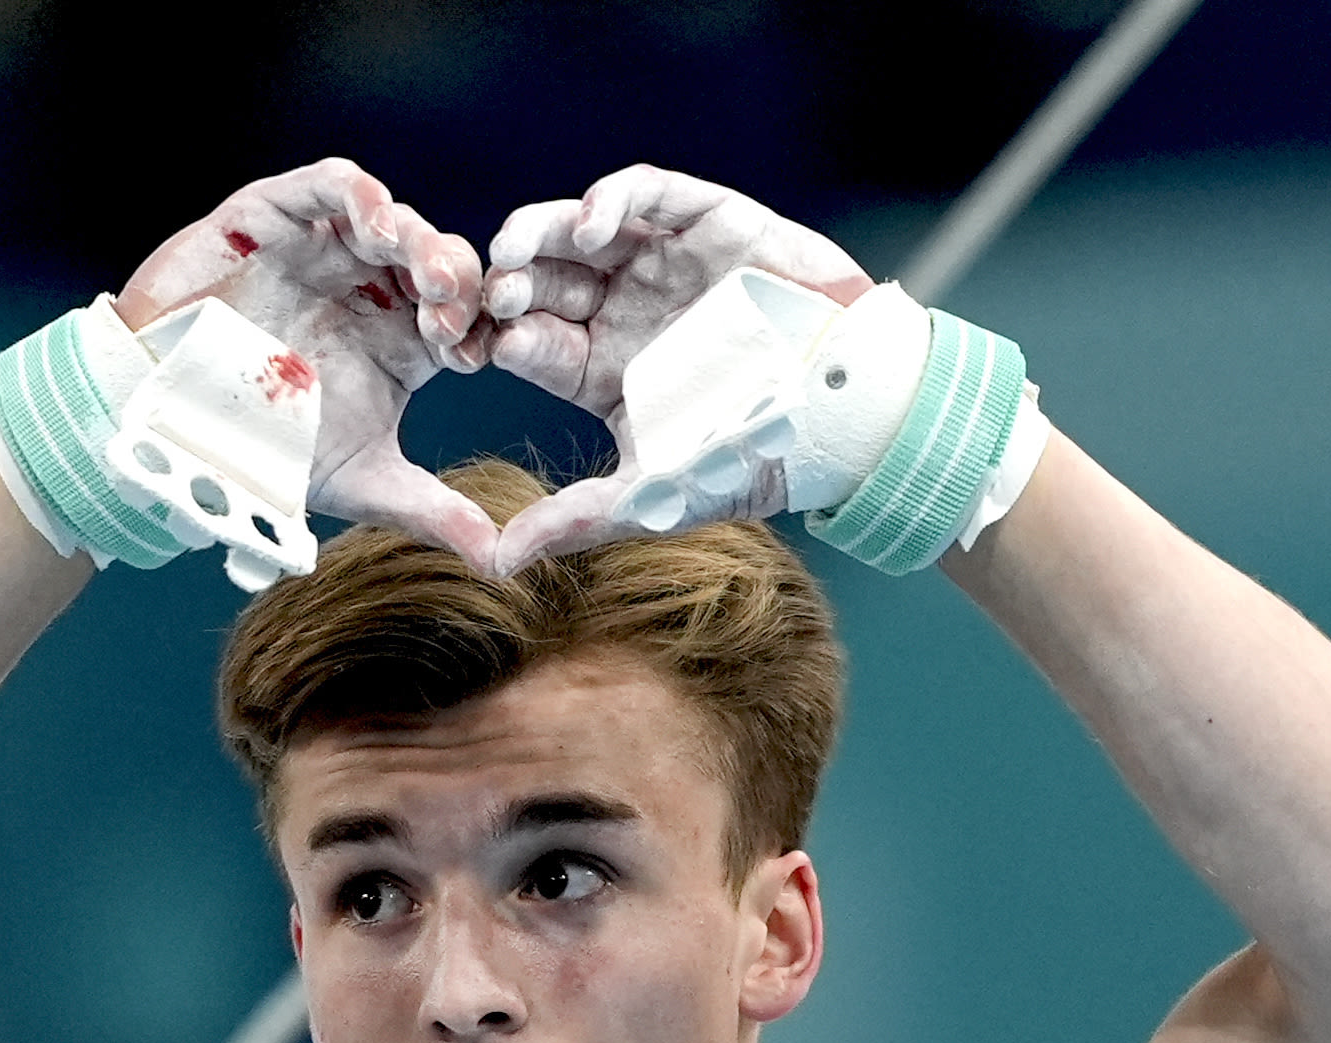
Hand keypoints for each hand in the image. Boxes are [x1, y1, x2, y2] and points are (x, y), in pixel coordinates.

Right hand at [116, 159, 497, 569]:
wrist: (162, 423)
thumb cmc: (256, 446)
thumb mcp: (357, 481)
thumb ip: (429, 510)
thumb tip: (501, 561)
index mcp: (401, 341)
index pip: (463, 317)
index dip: (478, 329)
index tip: (473, 358)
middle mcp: (372, 289)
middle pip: (438, 262)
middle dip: (458, 283)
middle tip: (454, 314)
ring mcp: (327, 249)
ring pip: (394, 219)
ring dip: (420, 240)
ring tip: (428, 277)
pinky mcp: (276, 217)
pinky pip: (328, 184)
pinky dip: (360, 193)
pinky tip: (378, 226)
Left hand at [481, 166, 871, 570]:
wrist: (842, 412)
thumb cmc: (753, 456)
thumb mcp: (654, 494)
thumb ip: (577, 519)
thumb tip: (498, 563)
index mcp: (602, 367)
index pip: (534, 343)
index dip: (504, 341)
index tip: (488, 349)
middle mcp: (623, 309)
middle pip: (544, 281)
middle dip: (511, 283)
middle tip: (494, 295)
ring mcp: (661, 262)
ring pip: (581, 229)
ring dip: (541, 230)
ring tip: (517, 249)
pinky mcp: (705, 221)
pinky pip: (648, 192)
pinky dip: (611, 197)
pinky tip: (592, 228)